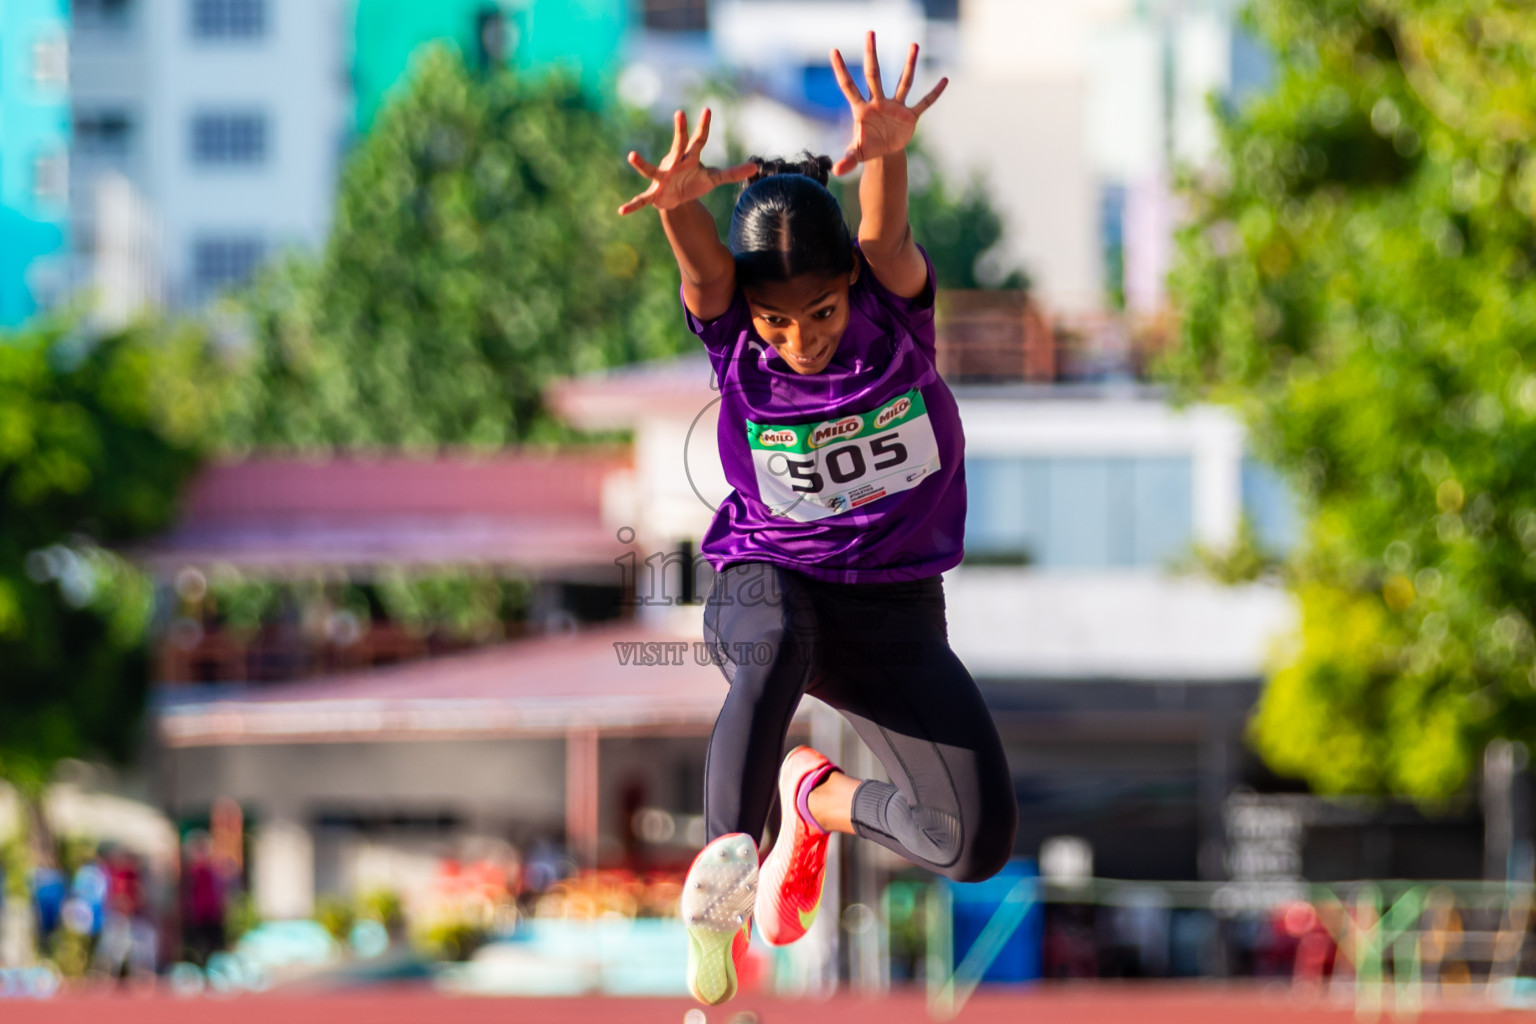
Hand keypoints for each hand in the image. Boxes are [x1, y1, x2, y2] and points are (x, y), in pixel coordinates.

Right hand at [618, 108, 756, 215]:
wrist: (676, 199)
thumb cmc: (693, 182)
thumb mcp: (714, 178)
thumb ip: (733, 173)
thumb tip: (755, 167)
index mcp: (689, 158)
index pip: (699, 140)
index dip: (704, 126)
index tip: (708, 109)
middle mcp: (674, 163)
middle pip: (678, 146)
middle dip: (679, 132)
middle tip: (680, 113)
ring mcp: (662, 177)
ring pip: (651, 169)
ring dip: (641, 164)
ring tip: (631, 155)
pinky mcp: (654, 194)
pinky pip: (642, 199)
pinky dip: (633, 205)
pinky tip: (622, 211)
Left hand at [829, 32, 947, 175]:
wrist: (885, 153)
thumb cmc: (867, 149)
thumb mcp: (857, 155)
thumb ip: (847, 160)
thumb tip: (835, 171)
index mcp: (862, 109)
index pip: (849, 85)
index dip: (841, 69)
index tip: (834, 51)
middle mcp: (878, 102)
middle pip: (874, 74)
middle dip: (872, 54)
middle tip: (870, 32)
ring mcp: (895, 107)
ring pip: (903, 82)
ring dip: (909, 64)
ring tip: (914, 45)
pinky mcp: (910, 116)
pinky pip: (924, 103)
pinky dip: (934, 93)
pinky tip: (944, 80)